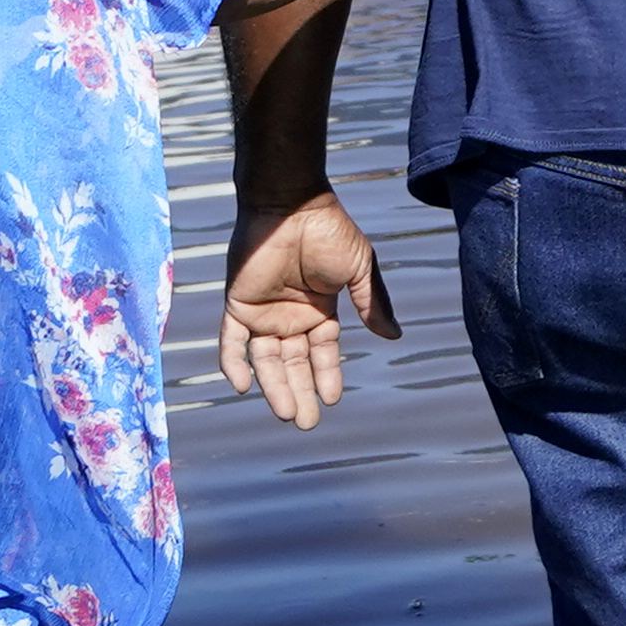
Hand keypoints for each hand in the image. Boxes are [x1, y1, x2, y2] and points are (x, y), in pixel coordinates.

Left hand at [218, 194, 394, 428]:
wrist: (292, 203)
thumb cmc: (329, 229)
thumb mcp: (361, 268)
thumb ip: (374, 302)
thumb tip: (394, 336)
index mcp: (319, 310)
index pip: (322, 353)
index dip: (327, 376)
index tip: (332, 400)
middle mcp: (290, 316)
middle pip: (294, 364)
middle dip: (299, 392)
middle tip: (305, 422)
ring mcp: (262, 311)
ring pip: (265, 360)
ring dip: (274, 386)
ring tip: (286, 413)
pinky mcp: (237, 303)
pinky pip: (231, 340)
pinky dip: (233, 362)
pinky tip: (242, 386)